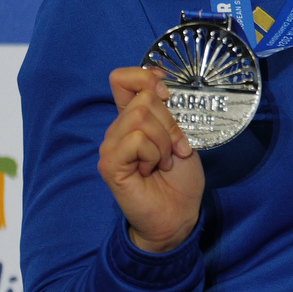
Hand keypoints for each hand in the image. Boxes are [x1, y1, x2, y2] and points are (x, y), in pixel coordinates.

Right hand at [98, 67, 203, 253]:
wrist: (178, 214)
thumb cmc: (179, 178)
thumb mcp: (181, 137)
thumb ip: (169, 112)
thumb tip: (161, 85)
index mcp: (134, 119)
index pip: (123, 79)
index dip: (144, 77)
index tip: (167, 95)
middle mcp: (118, 129)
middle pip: (144, 99)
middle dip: (170, 124)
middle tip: (175, 150)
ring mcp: (111, 146)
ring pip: (140, 118)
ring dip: (164, 142)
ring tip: (164, 162)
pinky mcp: (110, 163)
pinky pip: (136, 141)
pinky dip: (154, 154)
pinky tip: (151, 170)